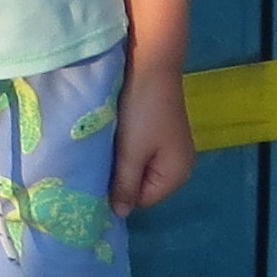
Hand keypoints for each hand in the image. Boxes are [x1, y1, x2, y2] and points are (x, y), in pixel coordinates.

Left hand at [107, 60, 195, 215]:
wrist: (150, 62)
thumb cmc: (142, 110)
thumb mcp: (131, 151)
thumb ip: (125, 185)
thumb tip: (120, 215)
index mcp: (177, 173)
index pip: (143, 200)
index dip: (120, 192)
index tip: (96, 179)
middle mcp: (179, 163)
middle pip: (143, 183)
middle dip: (120, 175)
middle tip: (96, 162)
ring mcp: (170, 144)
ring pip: (139, 164)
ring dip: (121, 158)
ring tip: (101, 148)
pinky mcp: (160, 127)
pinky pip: (141, 148)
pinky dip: (126, 144)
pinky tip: (113, 134)